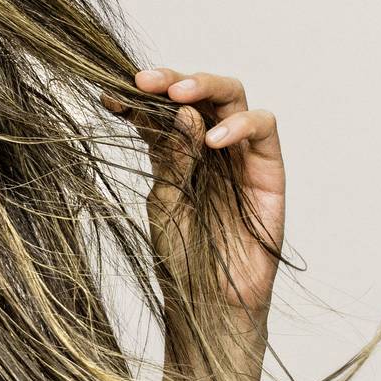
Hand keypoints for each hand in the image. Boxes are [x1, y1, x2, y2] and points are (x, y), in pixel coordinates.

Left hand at [105, 65, 284, 315]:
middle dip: (174, 80)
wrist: (208, 299)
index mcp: (175, 150)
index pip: (161, 109)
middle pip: (200, 92)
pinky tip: (213, 139)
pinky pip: (264, 129)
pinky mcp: (269, 169)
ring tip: (179, 98)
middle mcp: (208, 144)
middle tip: (147, 82)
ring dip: (206, 87)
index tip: (110, 95)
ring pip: (234, 98)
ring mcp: (240, 153)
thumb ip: (171, 158)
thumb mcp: (164, 202)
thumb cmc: (182, 255)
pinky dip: (240, 124)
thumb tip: (179, 112)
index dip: (139, 97)